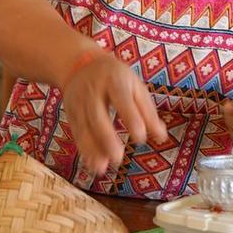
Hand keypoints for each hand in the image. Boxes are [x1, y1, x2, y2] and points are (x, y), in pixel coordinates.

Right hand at [62, 54, 167, 176]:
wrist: (80, 63)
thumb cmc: (115, 77)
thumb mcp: (134, 86)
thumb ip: (148, 111)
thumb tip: (161, 137)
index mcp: (113, 79)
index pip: (121, 99)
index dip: (131, 118)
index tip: (141, 139)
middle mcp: (93, 90)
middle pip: (97, 115)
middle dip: (106, 138)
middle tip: (118, 159)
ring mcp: (79, 102)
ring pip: (83, 127)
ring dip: (91, 148)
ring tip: (102, 168)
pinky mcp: (71, 113)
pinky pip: (76, 133)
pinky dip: (83, 150)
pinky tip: (92, 165)